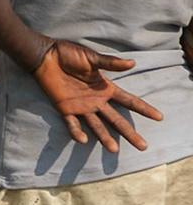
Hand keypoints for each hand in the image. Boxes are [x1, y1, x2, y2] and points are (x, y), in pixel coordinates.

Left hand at [32, 39, 161, 152]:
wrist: (45, 55)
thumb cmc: (68, 54)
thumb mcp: (91, 58)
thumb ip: (110, 63)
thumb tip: (133, 63)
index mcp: (105, 89)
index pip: (129, 100)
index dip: (143, 108)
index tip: (159, 117)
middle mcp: (96, 101)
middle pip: (117, 119)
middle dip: (129, 133)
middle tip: (143, 146)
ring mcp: (81, 106)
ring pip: (96, 126)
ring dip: (105, 138)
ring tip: (114, 150)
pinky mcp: (64, 108)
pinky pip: (71, 123)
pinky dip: (76, 132)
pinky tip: (83, 139)